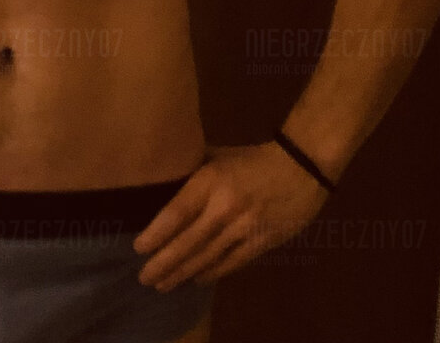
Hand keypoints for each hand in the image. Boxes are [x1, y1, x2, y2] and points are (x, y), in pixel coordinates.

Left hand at [132, 141, 330, 290]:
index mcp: (211, 180)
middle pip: (189, 241)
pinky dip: (212, 273)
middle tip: (144, 278)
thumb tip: (162, 177)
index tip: (138, 248)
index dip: (157, 233)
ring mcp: (245, 227)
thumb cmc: (252, 159)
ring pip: (208, 257)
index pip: (177, 212)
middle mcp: (225, 206)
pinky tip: (196, 280)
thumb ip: (192, 168)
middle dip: (164, 263)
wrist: (301, 167)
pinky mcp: (262, 242)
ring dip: (183, 273)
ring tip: (163, 285)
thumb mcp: (218, 155)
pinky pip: (232, 263)